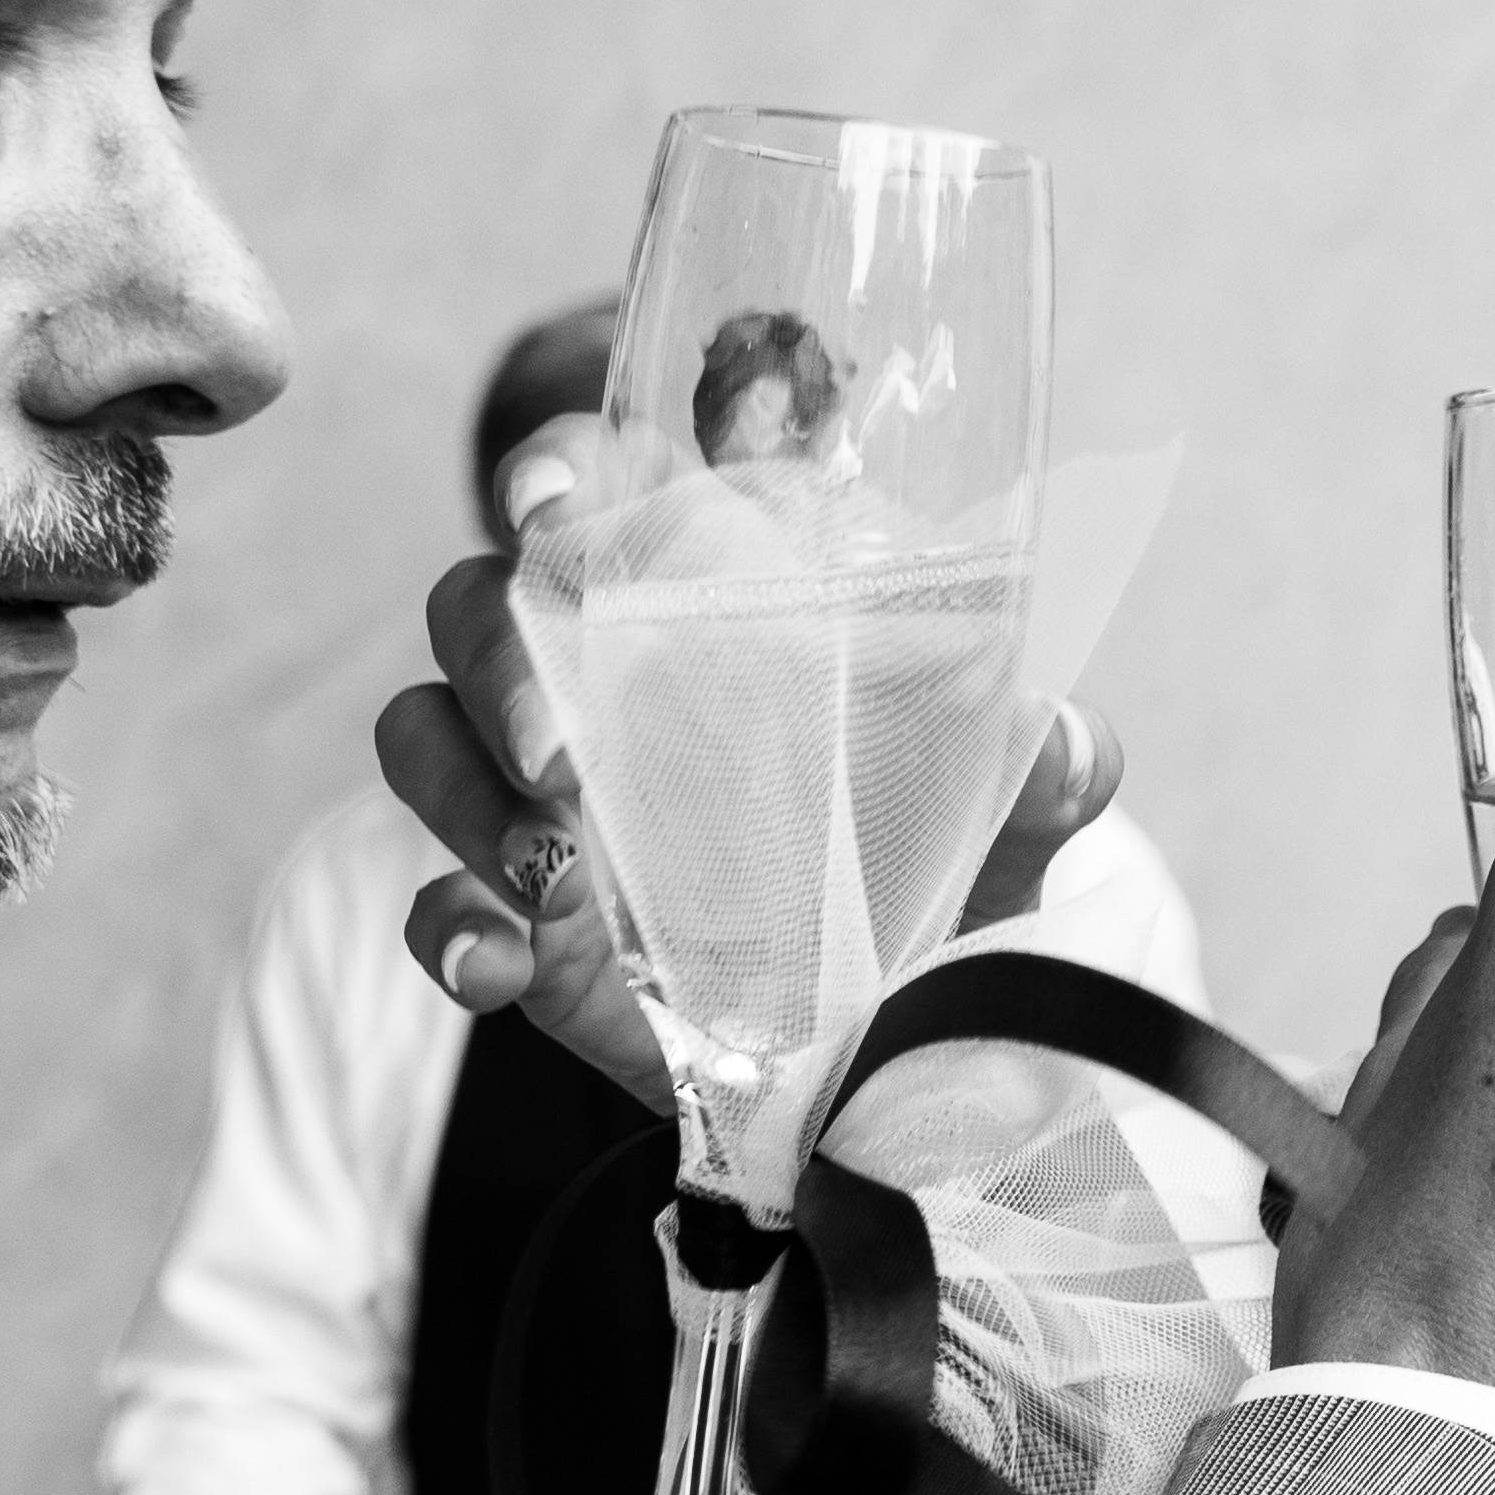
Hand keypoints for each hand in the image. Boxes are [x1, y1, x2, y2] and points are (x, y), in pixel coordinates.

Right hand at [374, 542, 1121, 1105]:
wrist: (904, 1023)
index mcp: (706, 600)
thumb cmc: (941, 862)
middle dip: (495, 663)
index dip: (555, 471)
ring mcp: (544, 799)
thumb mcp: (1008, 812)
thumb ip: (1044, 769)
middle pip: (476, 603)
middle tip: (561, 760)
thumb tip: (1071, 747)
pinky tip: (499, 965)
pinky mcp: (523, 920)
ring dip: (460, 793)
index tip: (546, 506)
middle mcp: (602, 678)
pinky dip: (449, 927)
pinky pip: (435, 902)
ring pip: (423, 733)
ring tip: (547, 875)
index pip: (603, 486)